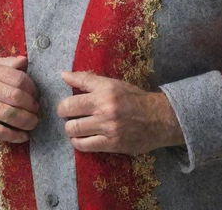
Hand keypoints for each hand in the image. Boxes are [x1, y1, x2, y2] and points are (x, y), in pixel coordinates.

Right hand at [0, 55, 39, 142]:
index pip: (18, 79)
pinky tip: (23, 136)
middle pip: (16, 97)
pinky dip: (13, 135)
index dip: (32, 88)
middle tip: (37, 110)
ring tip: (34, 123)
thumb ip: (7, 63)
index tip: (36, 94)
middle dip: (31, 106)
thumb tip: (26, 61)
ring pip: (9, 115)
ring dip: (26, 121)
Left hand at [57, 71, 184, 154]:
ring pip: (73, 129)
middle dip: (64, 113)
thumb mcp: (112, 83)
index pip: (76, 86)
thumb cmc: (133, 98)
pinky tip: (81, 138)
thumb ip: (87, 80)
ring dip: (70, 129)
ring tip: (75, 127)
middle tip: (68, 115)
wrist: (158, 118)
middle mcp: (105, 107)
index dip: (64, 98)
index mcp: (105, 89)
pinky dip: (78, 142)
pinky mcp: (111, 144)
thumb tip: (63, 75)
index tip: (65, 104)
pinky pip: (84, 145)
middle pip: (68, 110)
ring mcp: (108, 127)